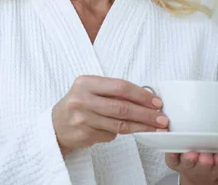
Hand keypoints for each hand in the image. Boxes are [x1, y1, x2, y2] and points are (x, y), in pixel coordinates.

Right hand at [52, 75, 168, 155]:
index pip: (120, 87)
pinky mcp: (84, 134)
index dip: (141, 95)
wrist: (56, 125)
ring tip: (155, 128)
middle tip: (162, 118)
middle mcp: (82, 99)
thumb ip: (113, 91)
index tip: (156, 102)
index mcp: (86, 82)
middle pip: (122, 107)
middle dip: (145, 114)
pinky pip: (111, 134)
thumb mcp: (90, 90)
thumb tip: (146, 98)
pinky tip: (128, 130)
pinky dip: (121, 132)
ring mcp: (82, 118)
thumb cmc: (79, 104)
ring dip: (141, 127)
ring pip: (119, 124)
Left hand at [166, 151, 217, 184]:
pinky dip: (168, 150)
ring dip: (189, 158)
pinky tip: (166, 137)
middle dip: (205, 160)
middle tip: (206, 155)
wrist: (202, 179)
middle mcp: (204, 165)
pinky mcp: (175, 162)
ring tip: (189, 151)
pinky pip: (171, 158)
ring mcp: (189, 164)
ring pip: (188, 162)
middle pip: (204, 164)